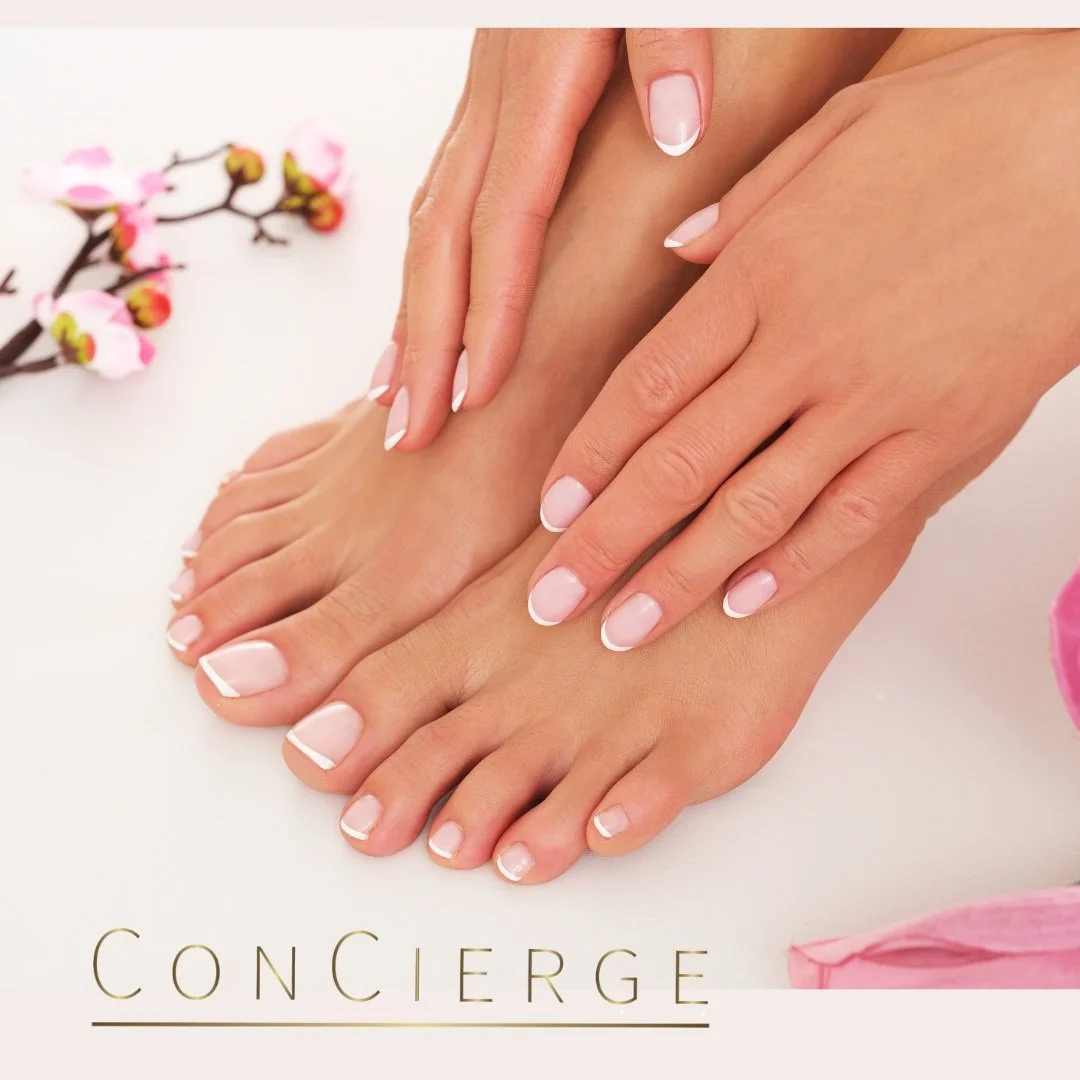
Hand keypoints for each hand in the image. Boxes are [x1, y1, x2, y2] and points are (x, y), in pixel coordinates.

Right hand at [374, 28, 713, 450]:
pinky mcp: (490, 97)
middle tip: (407, 432)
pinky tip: (418, 311)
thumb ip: (669, 33)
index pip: (507, 220)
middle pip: (443, 238)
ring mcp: (483, 99)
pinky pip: (439, 196)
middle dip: (424, 342)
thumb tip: (673, 124)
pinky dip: (423, 266)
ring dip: (409, 315)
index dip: (489, 312)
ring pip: (426, 223)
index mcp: (542, 74)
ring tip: (393, 397)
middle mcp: (496, 96)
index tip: (476, 394)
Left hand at [528, 32, 1079, 648]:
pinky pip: (853, 519)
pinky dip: (794, 566)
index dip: (589, 458)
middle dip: (604, 545)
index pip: (644, 388)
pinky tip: (742, 602)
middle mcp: (803, 349)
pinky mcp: (943, 437)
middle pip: (676, 467)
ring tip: (622, 631)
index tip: (549, 513)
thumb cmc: (970, 127)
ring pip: (752, 512)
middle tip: (551, 601)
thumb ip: (743, 206)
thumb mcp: (835, 134)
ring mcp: (874, 401)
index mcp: (762, 276)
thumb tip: (677, 253)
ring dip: (678, 579)